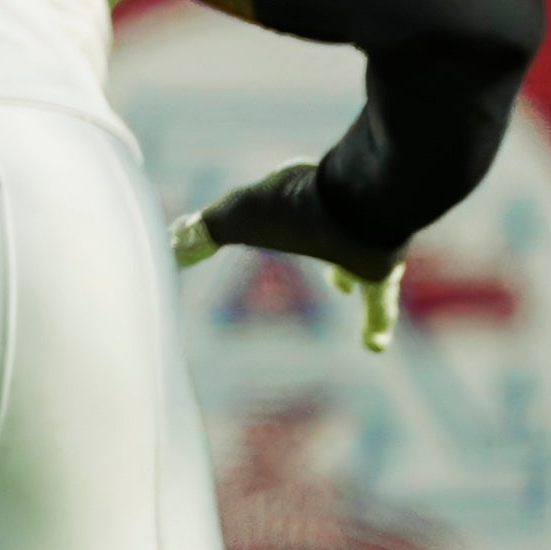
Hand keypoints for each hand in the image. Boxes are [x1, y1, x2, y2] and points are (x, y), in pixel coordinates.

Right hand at [171, 158, 406, 351]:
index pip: (282, 213)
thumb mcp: (235, 218)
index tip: (269, 233)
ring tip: (343, 289)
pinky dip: (375, 321)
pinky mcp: (381, 271)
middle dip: (319, 250)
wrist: (359, 204)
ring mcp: (360, 245)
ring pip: (355, 260)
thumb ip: (200, 235)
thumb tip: (169, 250)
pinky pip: (379, 300)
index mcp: (295, 206)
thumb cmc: (293, 208)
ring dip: (347, 273)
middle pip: (321, 236)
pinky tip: (374, 345)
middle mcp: (330, 221)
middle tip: (323, 271)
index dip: (275, 226)